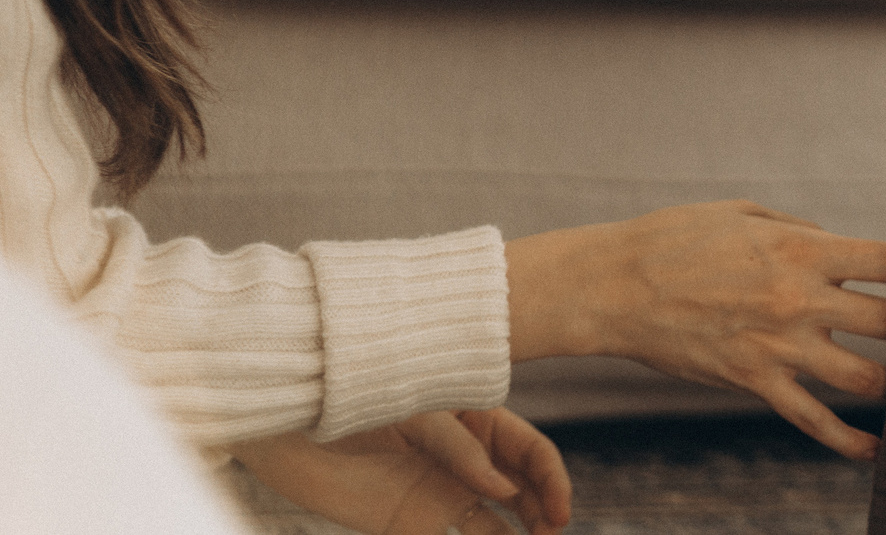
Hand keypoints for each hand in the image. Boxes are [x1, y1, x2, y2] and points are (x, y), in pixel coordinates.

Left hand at [234, 408, 569, 534]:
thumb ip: (462, 450)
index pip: (530, 451)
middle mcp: (468, 461)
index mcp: (478, 422)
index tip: (555, 509)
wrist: (293, 429)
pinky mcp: (414, 524)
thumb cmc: (359, 403)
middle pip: (524, 488)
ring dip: (525, 534)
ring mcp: (443, 494)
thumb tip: (505, 490)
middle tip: (553, 530)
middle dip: (546, 508)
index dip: (550, 478)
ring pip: (499, 521)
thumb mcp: (420, 416)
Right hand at [506, 201, 885, 459]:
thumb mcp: (747, 214)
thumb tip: (838, 245)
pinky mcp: (754, 382)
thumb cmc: (679, 238)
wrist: (615, 287)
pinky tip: (878, 451)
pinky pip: (812, 420)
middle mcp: (801, 300)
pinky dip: (849, 441)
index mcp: (805, 250)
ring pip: (864, 378)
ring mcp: (779, 347)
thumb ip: (801, 231)